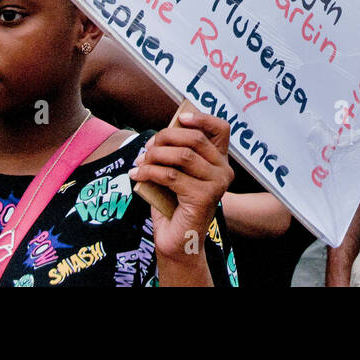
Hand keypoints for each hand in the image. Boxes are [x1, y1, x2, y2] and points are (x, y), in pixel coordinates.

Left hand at [130, 112, 234, 264]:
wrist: (178, 241)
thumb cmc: (175, 205)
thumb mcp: (177, 172)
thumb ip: (176, 153)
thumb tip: (162, 134)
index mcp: (220, 161)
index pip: (221, 128)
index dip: (201, 118)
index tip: (179, 119)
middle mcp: (224, 170)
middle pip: (195, 138)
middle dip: (166, 137)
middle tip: (148, 147)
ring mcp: (217, 184)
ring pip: (183, 155)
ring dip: (155, 155)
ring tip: (140, 162)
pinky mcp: (204, 197)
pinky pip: (171, 176)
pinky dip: (149, 172)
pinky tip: (136, 175)